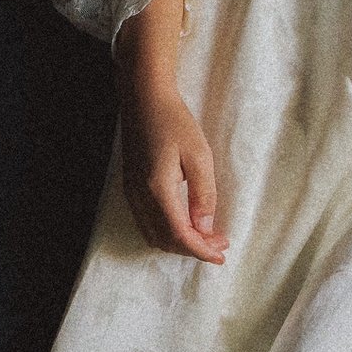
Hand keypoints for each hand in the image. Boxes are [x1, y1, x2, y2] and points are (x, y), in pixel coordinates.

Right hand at [119, 84, 225, 262]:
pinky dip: (166, 231)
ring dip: (179, 241)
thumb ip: (203, 194)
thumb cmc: (174, 120)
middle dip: (192, 248)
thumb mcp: (199, 155)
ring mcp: (131, 192)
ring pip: (152, 234)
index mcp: (157, 189)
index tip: (221, 255)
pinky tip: (184, 222)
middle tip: (219, 242)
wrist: (143, 97)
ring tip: (205, 235)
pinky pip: (146, 222)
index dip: (200, 250)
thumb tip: (205, 227)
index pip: (178, 235)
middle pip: (164, 239)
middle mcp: (139, 196)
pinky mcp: (129, 186)